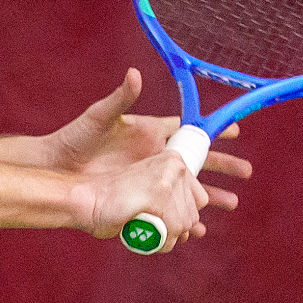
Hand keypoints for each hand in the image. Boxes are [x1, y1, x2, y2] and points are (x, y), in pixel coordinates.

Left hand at [56, 69, 250, 241]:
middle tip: (246, 173)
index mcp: (149, 132)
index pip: (188, 131)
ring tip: (232, 204)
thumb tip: (134, 74)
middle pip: (196, 161)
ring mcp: (147, 177)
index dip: (212, 133)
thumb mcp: (98, 117)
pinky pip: (168, 207)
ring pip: (186, 187)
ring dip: (209, 195)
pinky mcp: (139, 195)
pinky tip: (199, 227)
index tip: (236, 133)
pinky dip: (184, 216)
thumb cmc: (75, 140)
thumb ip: (119, 98)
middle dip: (221, 167)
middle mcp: (153, 155)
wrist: (56, 168)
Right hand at [78, 144, 208, 249]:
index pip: (201, 198)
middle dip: (176, 229)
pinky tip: (145, 233)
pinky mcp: (159, 191)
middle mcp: (174, 164)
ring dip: (167, 236)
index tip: (163, 222)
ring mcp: (167, 176)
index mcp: (173, 160)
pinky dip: (162, 240)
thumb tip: (200, 230)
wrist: (83, 200)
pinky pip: (176, 228)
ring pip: (186, 222)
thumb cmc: (112, 202)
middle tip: (150, 227)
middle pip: (195, 213)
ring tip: (144, 229)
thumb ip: (173, 205)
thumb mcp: (148, 195)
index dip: (183, 217)